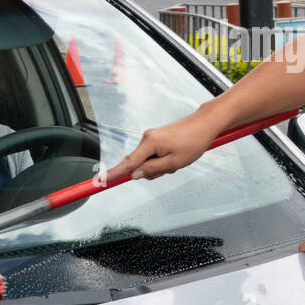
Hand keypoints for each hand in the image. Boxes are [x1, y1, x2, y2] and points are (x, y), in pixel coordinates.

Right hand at [105, 109, 224, 182]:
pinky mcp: (157, 138)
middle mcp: (147, 138)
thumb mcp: (175, 162)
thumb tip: (135, 175)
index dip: (113, 174)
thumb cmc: (193, 141)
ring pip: (149, 161)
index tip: (99, 181)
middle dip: (153, 171)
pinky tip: (177, 155)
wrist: (205, 123)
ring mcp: (152, 137)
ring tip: (178, 158)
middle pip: (139, 164)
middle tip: (172, 166)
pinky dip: (164, 160)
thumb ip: (152, 170)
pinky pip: (155, 155)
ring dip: (161, 166)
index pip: (127, 163)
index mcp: (149, 143)